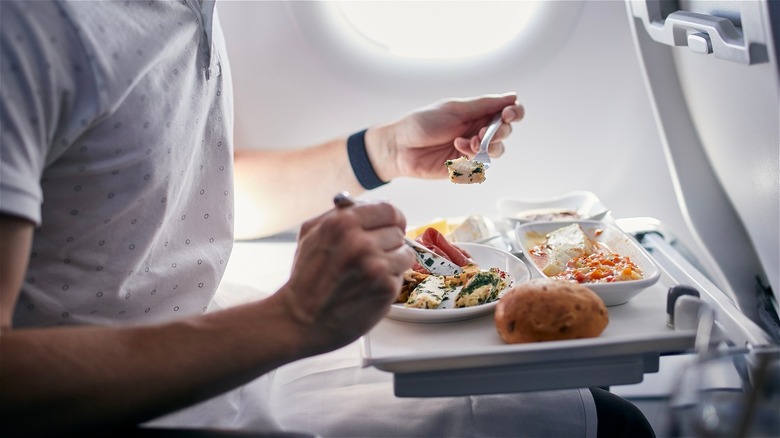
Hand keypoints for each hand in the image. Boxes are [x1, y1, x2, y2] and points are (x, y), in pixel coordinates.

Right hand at [277, 199, 413, 353]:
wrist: (301, 319)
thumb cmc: (306, 278)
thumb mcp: (311, 234)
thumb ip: (338, 214)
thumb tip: (365, 203)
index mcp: (343, 222)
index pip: (389, 209)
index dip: (392, 219)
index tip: (391, 226)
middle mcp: (361, 241)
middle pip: (398, 231)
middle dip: (388, 242)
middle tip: (372, 256)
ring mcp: (375, 265)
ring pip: (405, 253)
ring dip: (393, 262)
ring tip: (370, 273)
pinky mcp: (386, 287)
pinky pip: (401, 275)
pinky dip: (389, 281)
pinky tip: (370, 287)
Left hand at [366, 93, 523, 180]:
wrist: (400, 148)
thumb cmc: (422, 124)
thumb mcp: (454, 109)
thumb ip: (484, 105)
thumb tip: (512, 96)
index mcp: (477, 112)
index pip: (507, 111)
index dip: (514, 112)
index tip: (509, 114)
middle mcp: (477, 130)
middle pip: (505, 132)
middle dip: (500, 131)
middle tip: (483, 131)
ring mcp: (472, 149)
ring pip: (497, 150)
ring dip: (487, 145)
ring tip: (467, 142)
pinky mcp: (465, 166)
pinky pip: (482, 165)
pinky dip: (473, 157)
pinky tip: (457, 150)